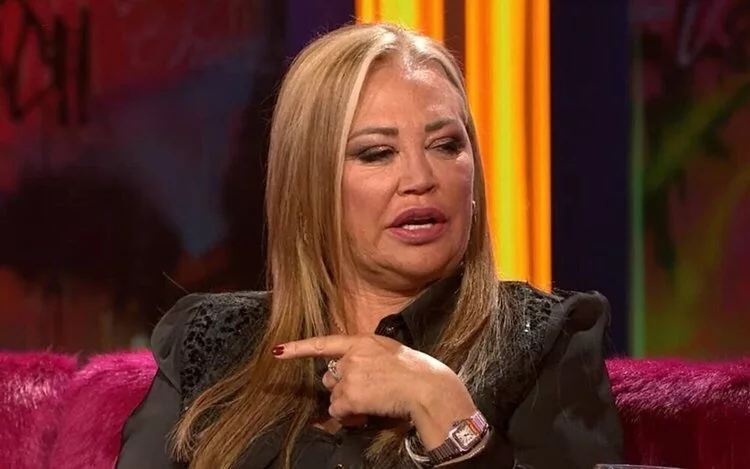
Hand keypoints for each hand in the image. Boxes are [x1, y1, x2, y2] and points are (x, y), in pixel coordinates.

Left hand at [273, 334, 476, 447]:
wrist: (426, 386)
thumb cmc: (414, 370)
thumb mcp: (388, 350)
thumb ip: (366, 354)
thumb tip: (351, 368)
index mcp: (360, 341)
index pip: (323, 343)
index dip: (298, 348)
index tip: (277, 351)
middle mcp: (350, 357)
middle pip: (329, 377)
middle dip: (342, 388)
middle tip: (366, 393)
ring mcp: (348, 377)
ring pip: (334, 397)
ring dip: (348, 404)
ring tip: (372, 402)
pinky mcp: (349, 396)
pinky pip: (338, 412)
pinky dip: (349, 416)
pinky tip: (367, 412)